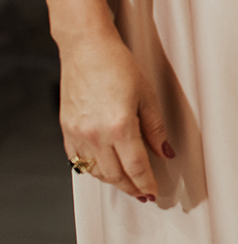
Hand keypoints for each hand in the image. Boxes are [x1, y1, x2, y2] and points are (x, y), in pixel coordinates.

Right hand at [59, 29, 172, 201]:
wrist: (87, 49)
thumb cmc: (118, 65)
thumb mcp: (147, 95)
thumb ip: (156, 128)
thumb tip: (165, 152)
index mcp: (120, 126)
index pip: (136, 167)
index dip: (147, 183)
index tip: (154, 192)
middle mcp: (96, 135)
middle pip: (115, 175)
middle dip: (132, 187)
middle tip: (144, 193)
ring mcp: (78, 134)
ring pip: (96, 171)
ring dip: (113, 181)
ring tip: (127, 183)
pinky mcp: (66, 130)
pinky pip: (78, 160)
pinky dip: (93, 169)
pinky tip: (105, 169)